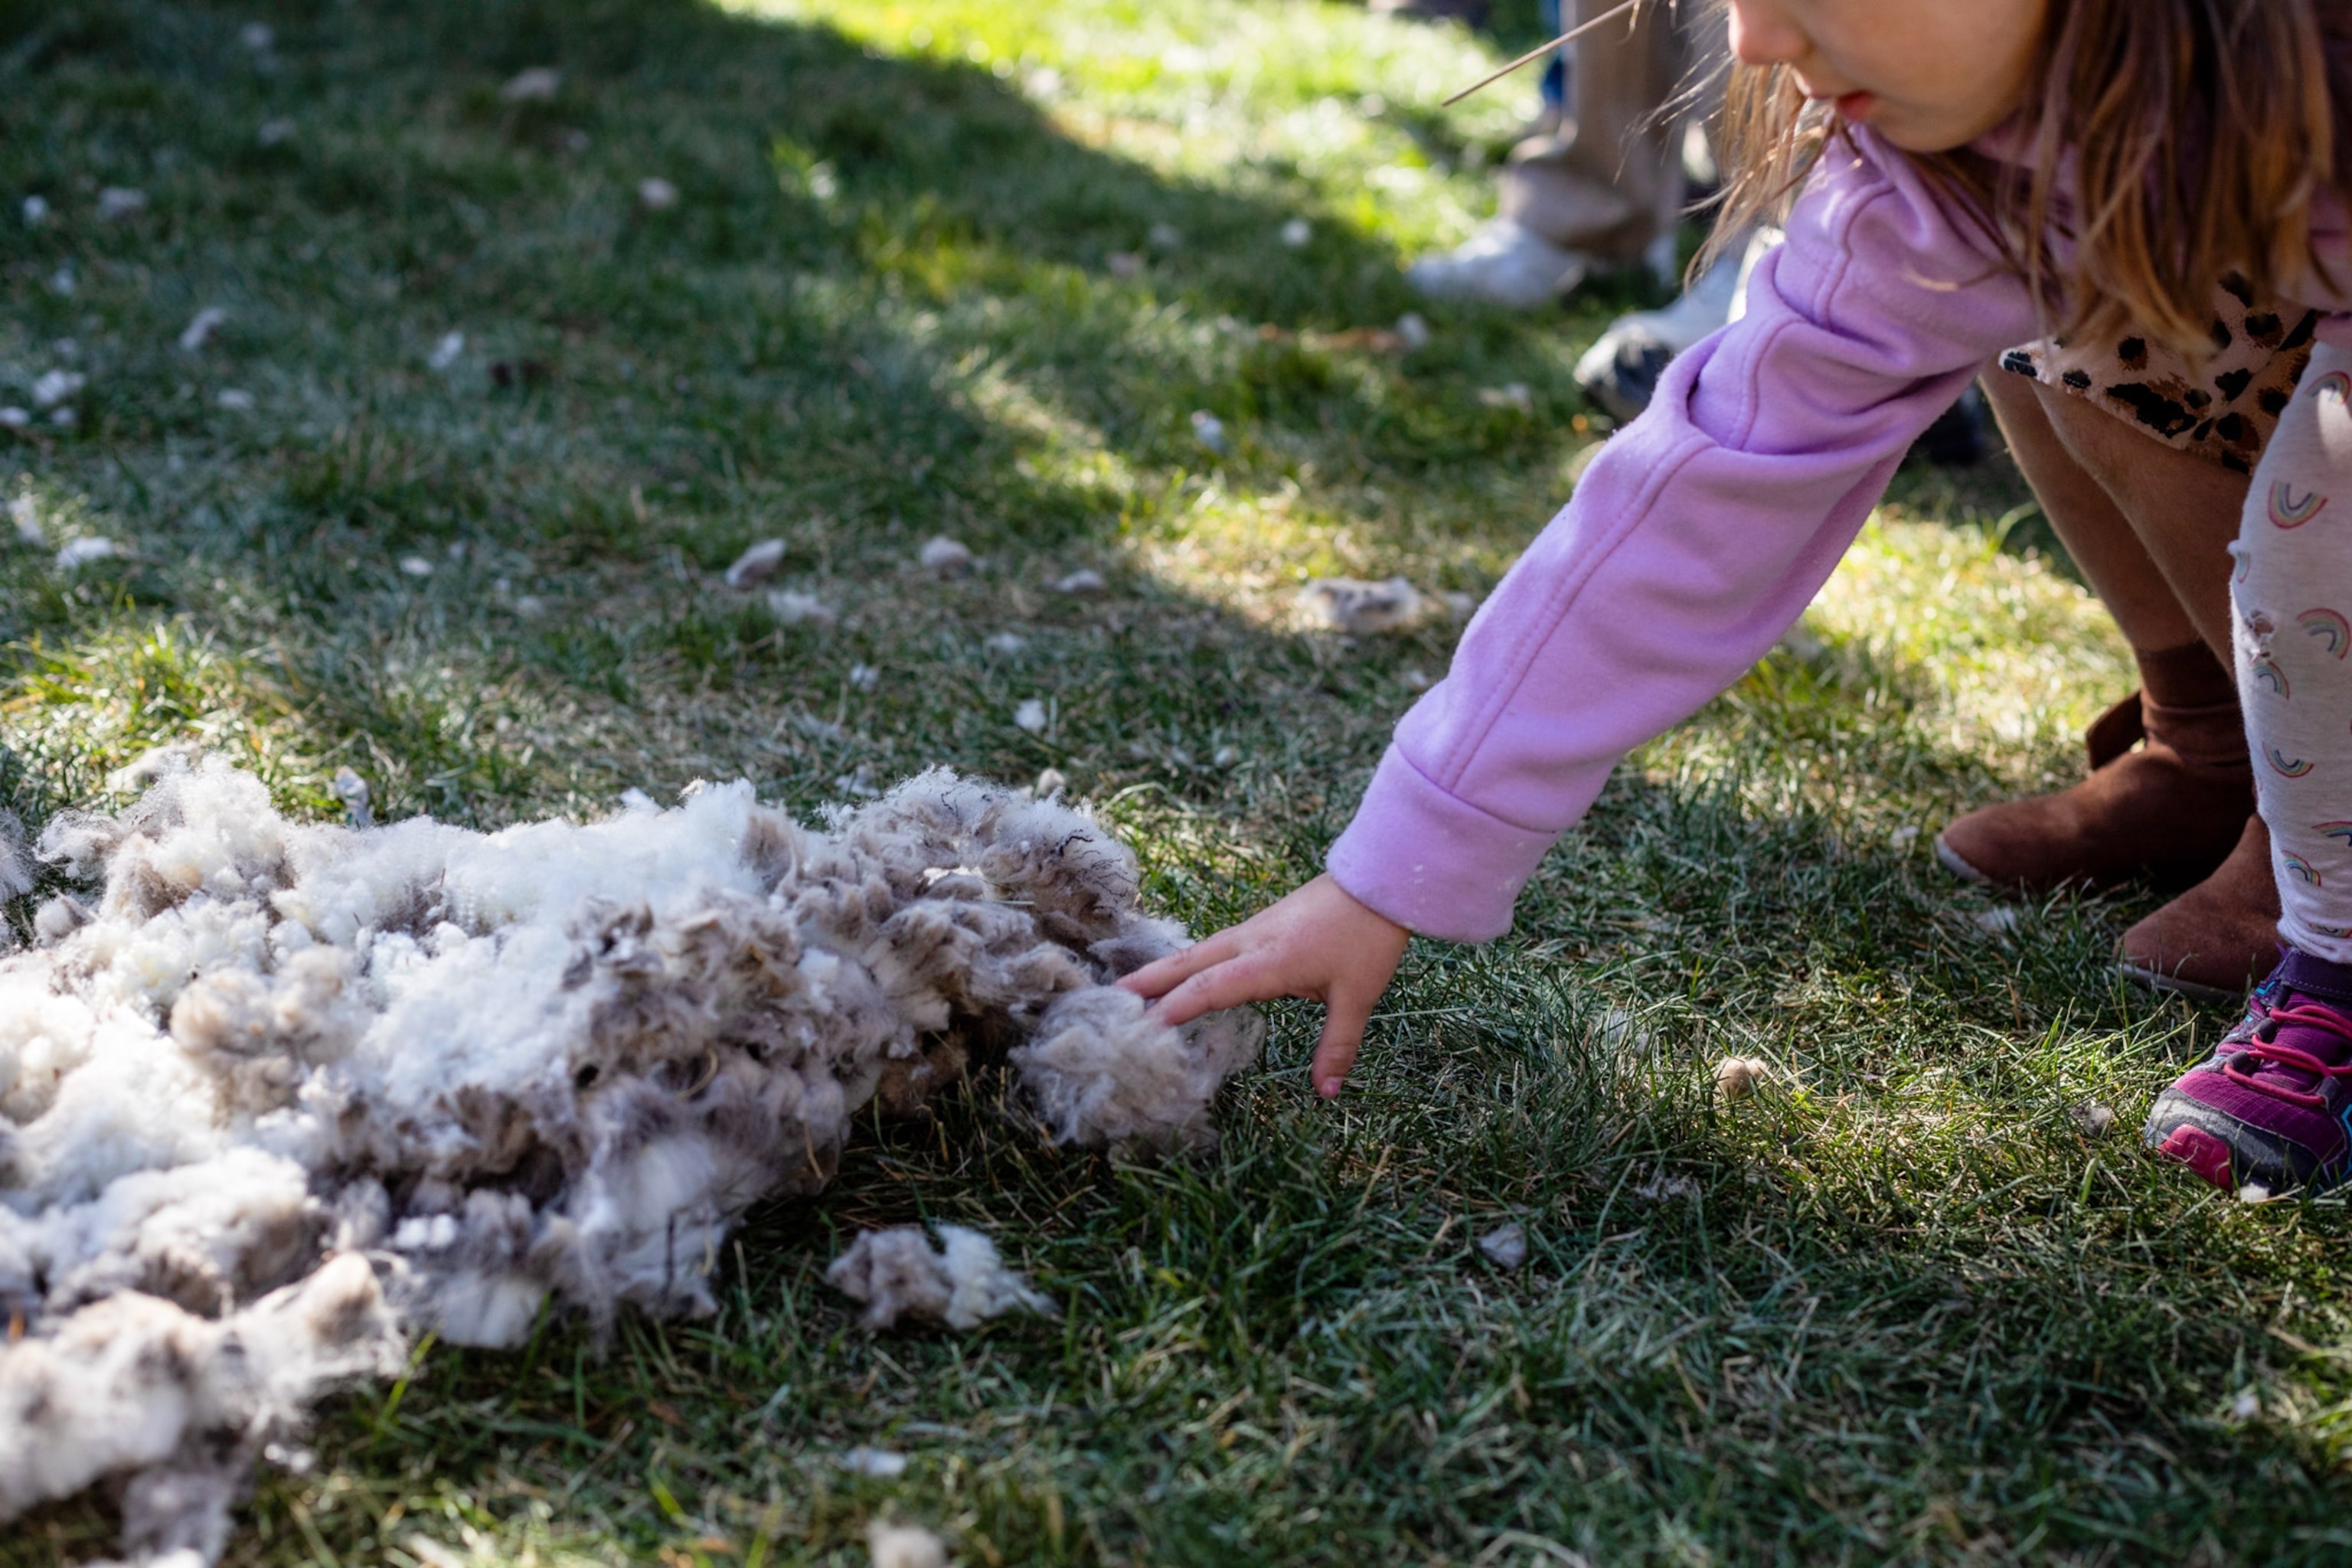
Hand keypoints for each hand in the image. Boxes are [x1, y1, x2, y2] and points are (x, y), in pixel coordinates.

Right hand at [1119, 874, 1409, 1097]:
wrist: (1379, 883)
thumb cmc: (1367, 939)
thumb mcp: (1358, 998)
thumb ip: (1337, 1046)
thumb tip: (1327, 1093)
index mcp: (1269, 962)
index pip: (1211, 987)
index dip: (1177, 1007)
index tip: (1144, 1027)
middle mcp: (1251, 942)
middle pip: (1188, 962)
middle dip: (1149, 981)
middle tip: (1110, 1000)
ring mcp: (1252, 929)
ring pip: (1197, 951)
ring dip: (1164, 969)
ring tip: (1131, 989)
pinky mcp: (1260, 925)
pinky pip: (1213, 946)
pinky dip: (1188, 961)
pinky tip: (1181, 972)